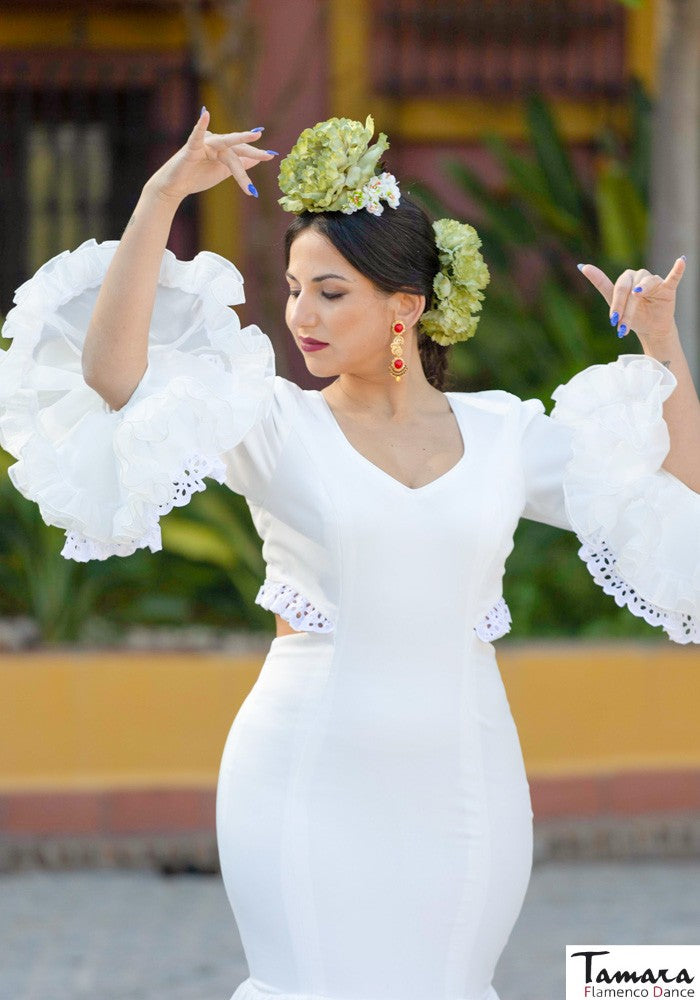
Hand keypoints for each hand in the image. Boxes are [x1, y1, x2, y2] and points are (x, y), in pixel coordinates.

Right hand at [145, 108, 274, 202]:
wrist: (176, 187)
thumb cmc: (197, 178)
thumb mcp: (223, 172)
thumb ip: (238, 165)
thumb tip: (256, 159)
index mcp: (222, 150)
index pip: (241, 152)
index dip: (256, 154)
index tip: (272, 156)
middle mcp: (215, 143)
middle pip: (237, 147)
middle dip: (253, 150)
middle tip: (269, 155)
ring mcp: (204, 144)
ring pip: (225, 146)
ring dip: (241, 140)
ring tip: (256, 134)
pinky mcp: (191, 147)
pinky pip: (196, 136)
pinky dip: (200, 125)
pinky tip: (205, 114)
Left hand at [578, 257, 686, 345]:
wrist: (650, 328)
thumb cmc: (632, 314)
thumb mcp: (615, 302)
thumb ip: (601, 284)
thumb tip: (582, 265)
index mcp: (626, 278)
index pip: (619, 287)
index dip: (616, 304)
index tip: (613, 320)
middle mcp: (640, 276)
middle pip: (630, 288)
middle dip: (625, 308)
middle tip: (622, 326)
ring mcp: (654, 281)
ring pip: (646, 285)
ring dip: (640, 299)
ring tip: (636, 308)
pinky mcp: (668, 287)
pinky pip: (673, 277)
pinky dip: (677, 270)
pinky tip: (681, 261)